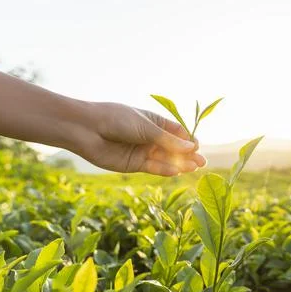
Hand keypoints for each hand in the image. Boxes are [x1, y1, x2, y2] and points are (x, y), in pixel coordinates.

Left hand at [77, 102, 205, 175]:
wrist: (88, 129)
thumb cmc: (118, 120)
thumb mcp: (147, 128)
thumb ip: (168, 140)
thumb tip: (192, 147)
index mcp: (155, 122)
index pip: (177, 132)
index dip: (188, 140)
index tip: (197, 146)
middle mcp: (151, 137)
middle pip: (174, 147)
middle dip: (187, 154)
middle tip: (202, 162)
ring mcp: (143, 151)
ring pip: (165, 159)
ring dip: (179, 163)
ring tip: (194, 168)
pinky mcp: (135, 164)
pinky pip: (154, 167)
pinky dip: (165, 170)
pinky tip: (176, 171)